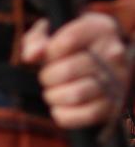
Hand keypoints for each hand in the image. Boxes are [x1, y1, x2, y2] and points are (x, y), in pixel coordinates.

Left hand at [22, 13, 131, 129]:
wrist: (100, 65)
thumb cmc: (70, 47)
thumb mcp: (53, 34)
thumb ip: (36, 41)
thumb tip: (31, 56)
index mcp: (101, 30)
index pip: (67, 41)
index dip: (49, 51)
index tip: (49, 54)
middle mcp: (114, 56)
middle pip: (67, 70)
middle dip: (48, 76)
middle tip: (49, 76)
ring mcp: (116, 83)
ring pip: (74, 95)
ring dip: (54, 95)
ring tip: (55, 90)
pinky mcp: (112, 107)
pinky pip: (81, 116)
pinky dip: (62, 113)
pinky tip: (61, 105)